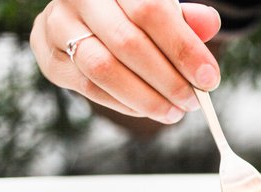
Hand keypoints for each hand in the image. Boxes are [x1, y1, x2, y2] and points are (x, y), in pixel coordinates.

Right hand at [30, 0, 221, 123]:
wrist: (89, 13)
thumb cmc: (133, 12)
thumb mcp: (162, 6)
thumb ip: (187, 17)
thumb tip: (211, 24)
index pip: (151, 11)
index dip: (183, 48)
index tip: (209, 79)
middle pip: (128, 43)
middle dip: (167, 80)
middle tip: (192, 102)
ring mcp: (57, 26)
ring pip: (104, 69)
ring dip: (145, 98)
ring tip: (173, 111)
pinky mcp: (49, 58)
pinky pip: (89, 88)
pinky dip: (124, 104)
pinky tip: (147, 108)